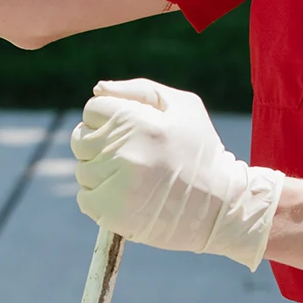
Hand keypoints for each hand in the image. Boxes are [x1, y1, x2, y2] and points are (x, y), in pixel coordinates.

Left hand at [70, 78, 284, 269]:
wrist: (222, 206)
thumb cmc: (201, 150)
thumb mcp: (183, 106)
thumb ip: (138, 89)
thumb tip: (98, 88)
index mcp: (138, 120)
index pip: (92, 109)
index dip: (107, 116)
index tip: (127, 129)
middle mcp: (124, 151)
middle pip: (80, 138)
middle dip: (98, 141)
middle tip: (127, 152)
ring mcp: (117, 184)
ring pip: (82, 168)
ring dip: (100, 170)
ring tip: (131, 175)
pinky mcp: (113, 214)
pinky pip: (85, 198)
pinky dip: (99, 196)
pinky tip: (125, 194)